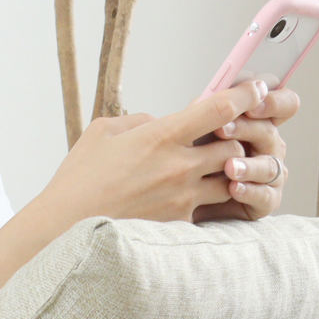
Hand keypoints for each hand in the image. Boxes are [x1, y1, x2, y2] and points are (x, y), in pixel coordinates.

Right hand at [38, 80, 268, 229]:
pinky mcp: (176, 225)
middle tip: (231, 137)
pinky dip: (209, 202)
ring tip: (218, 170)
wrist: (62, 229)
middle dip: (237, 139)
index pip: (222, 108)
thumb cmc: (78, 181)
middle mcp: (179, 167)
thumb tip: (161, 121)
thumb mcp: (103, 133)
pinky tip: (198, 200)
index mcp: (162, 136)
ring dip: (229, 172)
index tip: (256, 90)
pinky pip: (207, 209)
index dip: (246, 95)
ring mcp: (181, 199)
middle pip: (235, 145)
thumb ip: (139, 121)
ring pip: (230, 180)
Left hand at [191, 85, 300, 222]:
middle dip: (247, 129)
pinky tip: (233, 188)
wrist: (177, 203)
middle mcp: (269, 147)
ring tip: (228, 167)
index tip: (253, 97)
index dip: (274, 100)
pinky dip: (250, 191)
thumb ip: (204, 113)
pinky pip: (265, 196)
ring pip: (269, 166)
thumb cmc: (187, 162)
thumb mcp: (193, 134)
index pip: (282, 105)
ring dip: (249, 165)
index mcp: (259, 124)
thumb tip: (203, 97)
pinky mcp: (265, 202)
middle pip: (271, 133)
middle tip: (221, 129)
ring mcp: (270, 175)